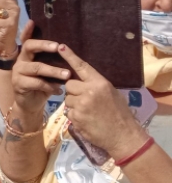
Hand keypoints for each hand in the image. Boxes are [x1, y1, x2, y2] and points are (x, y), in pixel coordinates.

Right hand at [11, 24, 69, 115]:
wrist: (30, 104)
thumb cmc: (41, 85)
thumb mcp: (46, 72)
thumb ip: (51, 61)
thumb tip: (67, 50)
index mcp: (27, 55)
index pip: (26, 40)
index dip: (28, 31)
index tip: (33, 22)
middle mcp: (21, 60)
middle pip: (29, 47)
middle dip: (44, 45)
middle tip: (58, 47)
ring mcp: (18, 72)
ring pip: (36, 67)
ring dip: (53, 70)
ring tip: (67, 75)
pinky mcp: (19, 84)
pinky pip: (36, 83)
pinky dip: (50, 87)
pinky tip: (58, 90)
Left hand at [58, 44, 147, 159]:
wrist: (123, 136)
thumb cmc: (120, 114)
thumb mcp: (112, 94)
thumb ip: (96, 86)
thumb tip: (83, 80)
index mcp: (100, 83)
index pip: (82, 67)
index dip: (70, 56)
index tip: (60, 46)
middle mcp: (89, 91)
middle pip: (69, 85)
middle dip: (73, 91)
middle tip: (85, 100)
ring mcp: (81, 105)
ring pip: (67, 99)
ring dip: (74, 104)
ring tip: (88, 112)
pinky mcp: (75, 117)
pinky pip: (68, 112)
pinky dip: (75, 116)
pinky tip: (86, 120)